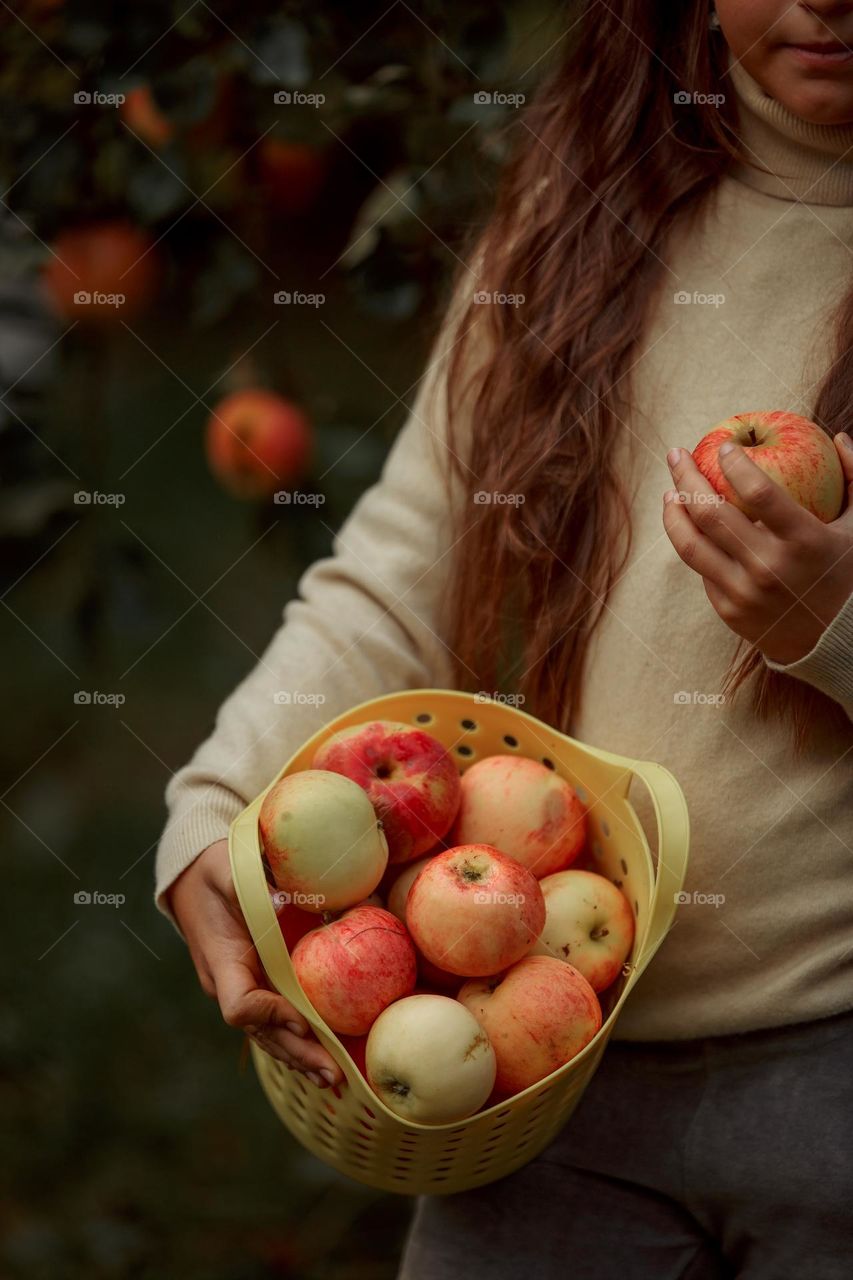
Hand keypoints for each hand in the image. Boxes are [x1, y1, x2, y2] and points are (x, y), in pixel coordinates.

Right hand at [168, 839, 344, 1088]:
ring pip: (266, 1034)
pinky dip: (293, 1041)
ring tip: (332, 1080)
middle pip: (259, 1032)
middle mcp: (227, 983)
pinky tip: (319, 1059)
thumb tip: (282, 904)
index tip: (302, 1019)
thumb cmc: (213, 868)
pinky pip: (272, 1022)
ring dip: (298, 1058)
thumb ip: (248, 887)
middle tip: (332, 1075)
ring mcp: (238, 988)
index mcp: (221, 960)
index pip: (239, 1004)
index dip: (270, 1015)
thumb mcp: (226, 869)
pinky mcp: (252, 984)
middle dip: (296, 1053)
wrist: (191, 877)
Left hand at [662, 433, 852, 664]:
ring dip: (673, 513)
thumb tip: (837, 437)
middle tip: (677, 454)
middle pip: (710, 514)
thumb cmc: (848, 576)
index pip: (759, 493)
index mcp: (804, 543)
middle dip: (686, 477)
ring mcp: (744, 592)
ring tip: (670, 493)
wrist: (835, 643)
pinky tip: (691, 528)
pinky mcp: (728, 611)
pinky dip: (696, 545)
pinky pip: (703, 571)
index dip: (736, 464)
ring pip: (691, 546)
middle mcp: (769, 568)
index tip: (723, 445)